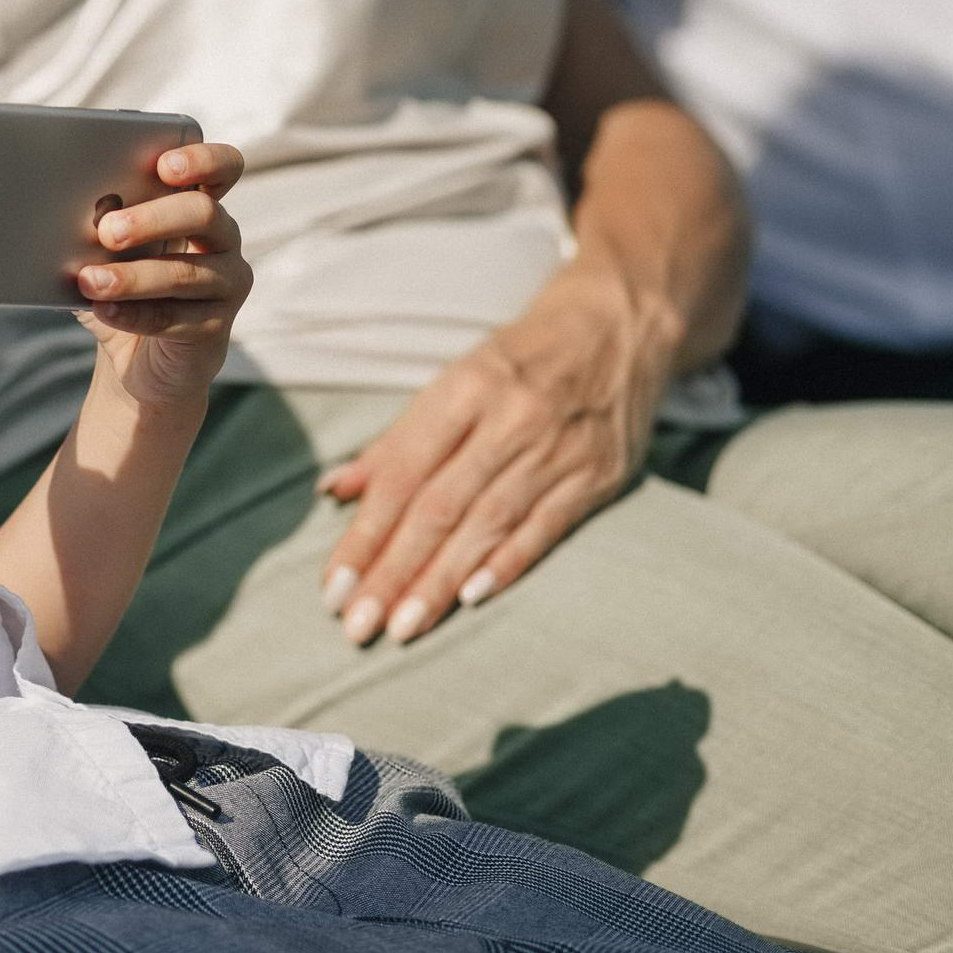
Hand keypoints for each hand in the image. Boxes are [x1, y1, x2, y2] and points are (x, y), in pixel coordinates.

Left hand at [73, 143, 250, 405]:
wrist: (136, 361)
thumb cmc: (120, 287)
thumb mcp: (104, 252)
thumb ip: (100, 226)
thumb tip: (84, 211)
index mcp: (198, 204)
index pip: (222, 168)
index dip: (202, 160)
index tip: (165, 166)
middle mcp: (223, 238)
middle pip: (203, 213)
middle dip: (152, 218)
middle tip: (107, 231)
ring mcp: (227, 283)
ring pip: (185, 272)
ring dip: (132, 276)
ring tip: (88, 280)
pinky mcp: (216, 328)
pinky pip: (175, 317)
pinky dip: (133, 313)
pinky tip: (102, 310)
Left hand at [318, 276, 671, 646]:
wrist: (619, 325)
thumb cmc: (517, 361)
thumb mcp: (452, 382)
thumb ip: (395, 442)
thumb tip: (333, 489)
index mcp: (463, 391)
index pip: (402, 475)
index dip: (365, 534)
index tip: (334, 586)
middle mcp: (509, 420)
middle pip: (439, 508)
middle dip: (393, 572)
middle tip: (358, 626)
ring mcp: (558, 448)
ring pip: (488, 525)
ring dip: (441, 582)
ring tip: (402, 627)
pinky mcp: (599, 474)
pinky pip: (547, 527)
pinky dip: (508, 564)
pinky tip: (473, 599)